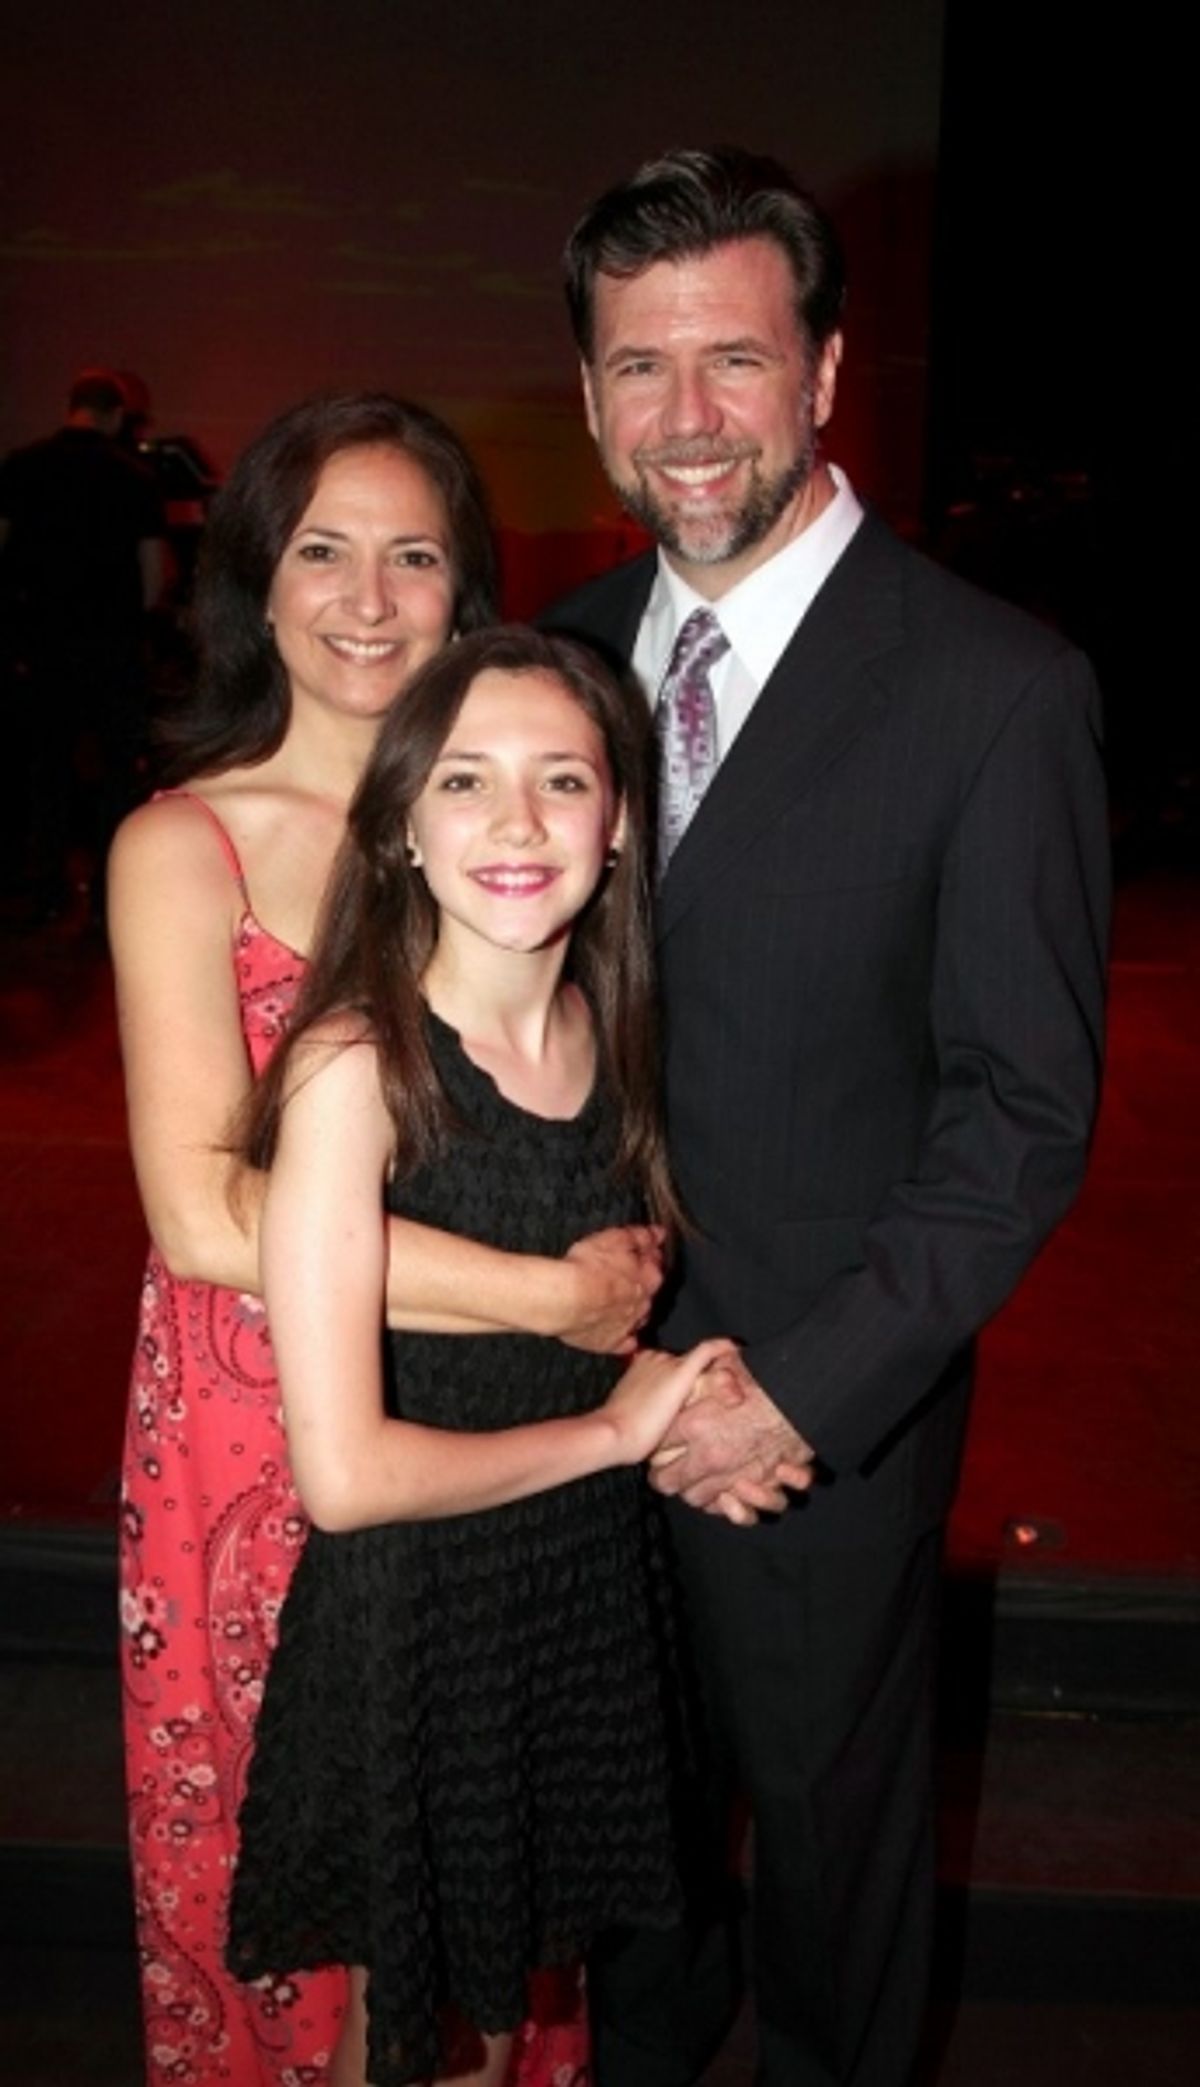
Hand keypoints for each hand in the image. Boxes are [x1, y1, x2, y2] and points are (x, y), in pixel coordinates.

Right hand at [558, 1225, 665, 1353]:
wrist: (565, 1299)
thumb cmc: (586, 1267)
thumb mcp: (614, 1238)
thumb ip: (639, 1236)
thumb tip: (658, 1233)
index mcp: (648, 1278)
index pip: (656, 1267)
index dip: (646, 1260)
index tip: (637, 1256)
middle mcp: (643, 1304)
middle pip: (647, 1295)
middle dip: (639, 1287)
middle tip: (621, 1279)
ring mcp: (628, 1326)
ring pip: (638, 1319)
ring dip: (631, 1311)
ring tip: (615, 1304)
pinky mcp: (610, 1343)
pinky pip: (623, 1344)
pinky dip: (623, 1340)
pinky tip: (616, 1333)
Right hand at [604, 1339, 736, 1465]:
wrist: (614, 1433)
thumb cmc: (619, 1431)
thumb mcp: (632, 1412)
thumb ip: (648, 1404)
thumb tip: (658, 1413)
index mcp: (642, 1364)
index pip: (669, 1366)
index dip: (681, 1379)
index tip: (687, 1394)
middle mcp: (655, 1357)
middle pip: (684, 1364)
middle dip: (696, 1380)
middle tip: (716, 1395)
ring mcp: (667, 1363)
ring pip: (696, 1364)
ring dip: (711, 1376)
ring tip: (728, 1389)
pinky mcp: (680, 1372)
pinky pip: (707, 1351)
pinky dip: (722, 1347)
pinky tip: (735, 1347)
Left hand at [649, 1352, 813, 1511]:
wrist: (806, 1400)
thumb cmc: (768, 1381)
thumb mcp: (730, 1367)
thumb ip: (706, 1373)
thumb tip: (693, 1366)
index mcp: (696, 1424)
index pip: (657, 1444)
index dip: (652, 1444)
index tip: (652, 1442)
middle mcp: (709, 1456)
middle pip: (667, 1479)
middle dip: (662, 1476)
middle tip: (661, 1472)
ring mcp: (732, 1476)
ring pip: (695, 1498)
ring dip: (691, 1493)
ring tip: (689, 1484)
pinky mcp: (756, 1487)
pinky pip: (731, 1511)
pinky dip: (726, 1508)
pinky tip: (722, 1497)